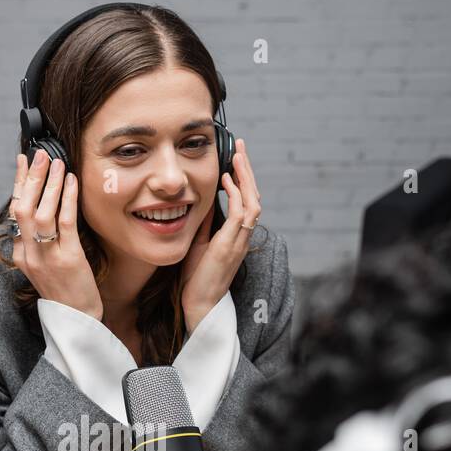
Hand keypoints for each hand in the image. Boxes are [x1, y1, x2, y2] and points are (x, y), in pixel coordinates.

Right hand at [9, 151, 102, 319]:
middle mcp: (30, 255)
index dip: (19, 184)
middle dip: (31, 178)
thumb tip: (42, 210)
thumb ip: (38, 242)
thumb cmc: (66, 291)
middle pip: (23, 209)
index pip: (16, 212)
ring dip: (49, 185)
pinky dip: (67, 199)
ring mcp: (47, 257)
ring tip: (57, 163)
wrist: (77, 320)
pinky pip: (65, 223)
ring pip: (41, 214)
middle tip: (40, 155)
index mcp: (22, 255)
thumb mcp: (43, 267)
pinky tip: (72, 182)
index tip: (23, 161)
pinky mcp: (68, 259)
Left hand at [180, 139, 261, 332]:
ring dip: (246, 178)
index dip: (244, 179)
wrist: (198, 304)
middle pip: (254, 196)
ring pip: (253, 202)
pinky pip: (240, 215)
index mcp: (237, 236)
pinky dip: (235, 195)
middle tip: (240, 147)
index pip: (247, 201)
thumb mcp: (199, 243)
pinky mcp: (231, 246)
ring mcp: (239, 241)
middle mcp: (243, 237)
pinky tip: (226, 181)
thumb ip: (205, 224)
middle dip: (248, 170)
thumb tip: (202, 202)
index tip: (235, 159)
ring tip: (237, 156)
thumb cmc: (197, 279)